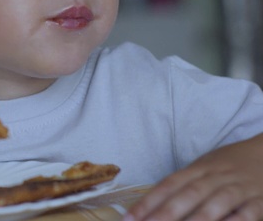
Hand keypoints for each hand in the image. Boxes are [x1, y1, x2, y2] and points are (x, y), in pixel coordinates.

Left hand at [125, 134, 262, 220]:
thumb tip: (149, 207)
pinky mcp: (260, 201)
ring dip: (197, 219)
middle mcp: (216, 177)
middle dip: (166, 213)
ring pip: (216, 203)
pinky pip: (247, 213)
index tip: (130, 218)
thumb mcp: (203, 168)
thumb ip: (181, 186)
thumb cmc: (228, 165)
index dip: (148, 202)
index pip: (169, 185)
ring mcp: (239, 188)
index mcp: (198, 168)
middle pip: (189, 194)